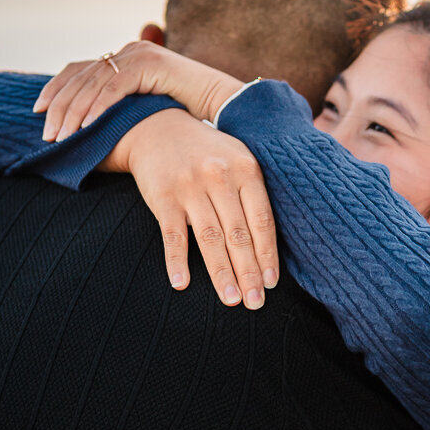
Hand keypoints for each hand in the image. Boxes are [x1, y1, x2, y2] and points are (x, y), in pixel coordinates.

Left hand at [34, 42, 243, 140]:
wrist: (225, 104)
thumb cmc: (186, 113)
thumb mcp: (144, 109)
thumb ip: (120, 110)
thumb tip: (92, 129)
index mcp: (122, 59)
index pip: (77, 70)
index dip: (54, 90)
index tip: (38, 112)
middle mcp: (127, 52)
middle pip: (79, 76)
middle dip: (58, 106)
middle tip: (46, 134)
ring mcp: (139, 55)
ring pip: (93, 83)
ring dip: (74, 112)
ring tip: (62, 136)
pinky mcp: (150, 64)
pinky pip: (115, 87)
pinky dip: (98, 107)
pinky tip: (86, 127)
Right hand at [110, 110, 278, 307]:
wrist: (158, 128)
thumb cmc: (207, 152)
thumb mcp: (238, 159)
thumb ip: (253, 193)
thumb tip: (270, 244)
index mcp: (246, 169)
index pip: (262, 220)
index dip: (268, 254)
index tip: (272, 282)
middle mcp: (219, 177)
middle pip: (239, 234)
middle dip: (249, 272)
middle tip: (256, 302)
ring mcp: (190, 187)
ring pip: (210, 238)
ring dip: (221, 273)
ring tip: (231, 300)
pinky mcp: (163, 196)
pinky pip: (172, 235)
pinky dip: (176, 261)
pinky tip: (181, 283)